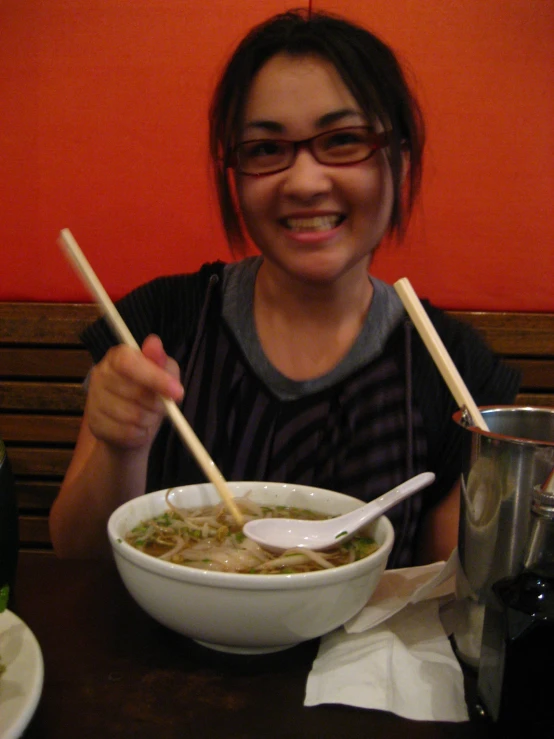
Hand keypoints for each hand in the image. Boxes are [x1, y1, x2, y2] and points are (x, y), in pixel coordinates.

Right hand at [86, 335, 183, 450]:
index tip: (177, 392)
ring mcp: (94, 400)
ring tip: (148, 415)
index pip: (129, 362)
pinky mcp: (95, 424)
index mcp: (117, 356)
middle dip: (158, 403)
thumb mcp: (163, 374)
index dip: (154, 377)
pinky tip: (138, 427)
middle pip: (135, 392)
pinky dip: (140, 433)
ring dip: (150, 419)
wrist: (130, 424)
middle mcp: (100, 374)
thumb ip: (161, 362)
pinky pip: (127, 432)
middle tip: (163, 406)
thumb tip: (154, 343)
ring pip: (133, 415)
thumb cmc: (149, 393)